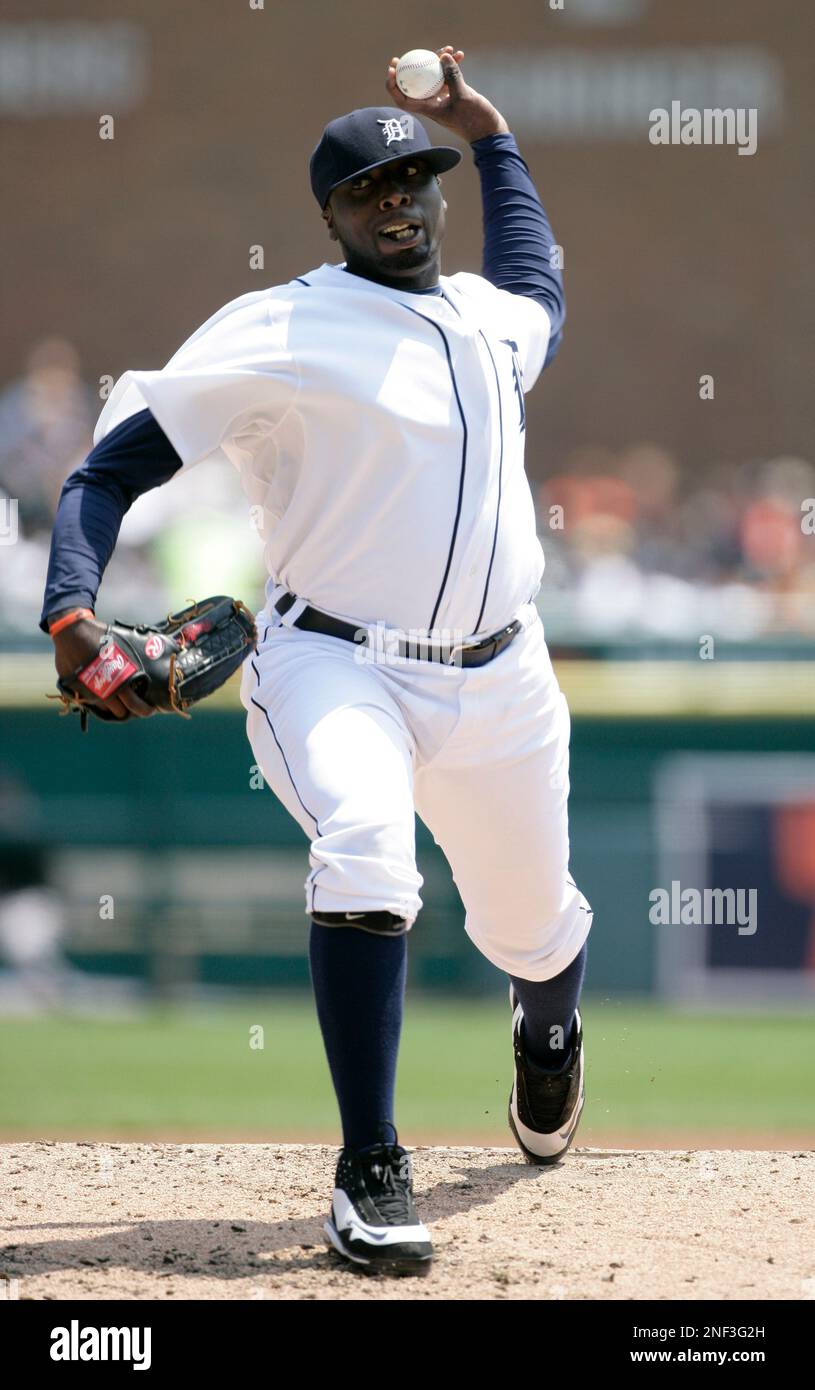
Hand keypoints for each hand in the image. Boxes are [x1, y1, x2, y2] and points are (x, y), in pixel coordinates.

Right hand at [51, 615, 154, 719]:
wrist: (72, 633)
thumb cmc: (100, 637)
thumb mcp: (122, 648)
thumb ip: (132, 662)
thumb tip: (151, 658)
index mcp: (120, 679)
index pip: (135, 705)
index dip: (144, 710)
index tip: (150, 709)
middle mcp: (105, 689)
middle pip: (120, 713)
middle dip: (127, 712)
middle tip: (131, 708)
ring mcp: (90, 693)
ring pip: (105, 710)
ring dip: (111, 706)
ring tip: (114, 697)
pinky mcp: (77, 691)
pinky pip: (91, 703)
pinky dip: (97, 700)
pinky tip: (99, 691)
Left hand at [386, 45, 509, 143]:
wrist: (489, 133)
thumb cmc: (474, 121)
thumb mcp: (463, 96)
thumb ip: (453, 76)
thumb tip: (443, 56)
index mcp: (429, 109)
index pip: (404, 99)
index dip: (394, 86)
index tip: (391, 71)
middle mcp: (433, 103)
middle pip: (415, 85)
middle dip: (407, 70)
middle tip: (400, 58)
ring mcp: (443, 98)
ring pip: (433, 77)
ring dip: (437, 62)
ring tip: (446, 49)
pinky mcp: (454, 94)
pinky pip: (448, 77)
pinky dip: (453, 66)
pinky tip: (460, 54)